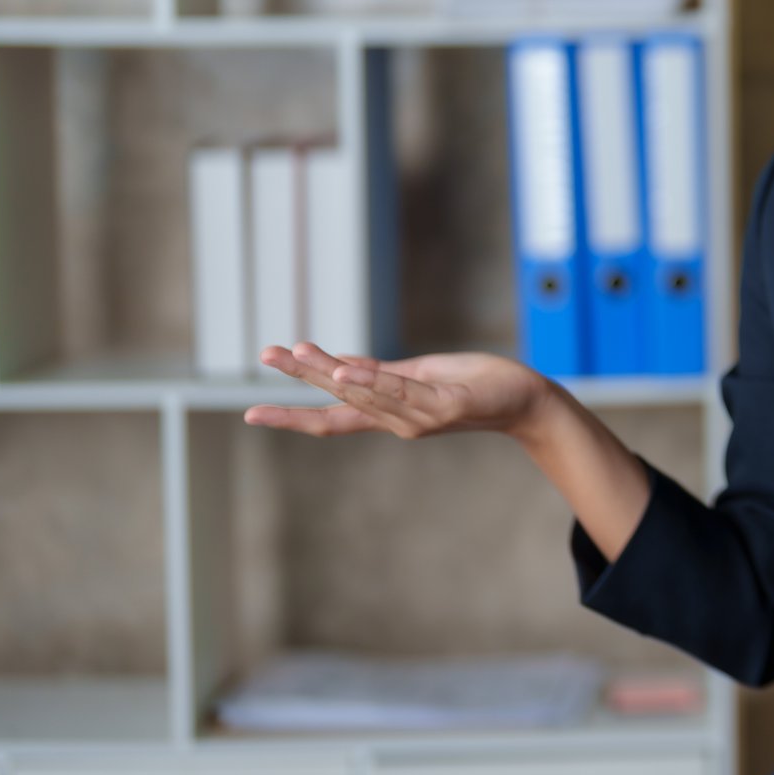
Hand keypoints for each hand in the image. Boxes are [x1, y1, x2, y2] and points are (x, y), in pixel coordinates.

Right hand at [245, 342, 562, 441]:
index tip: (250, 414)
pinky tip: (345, 372)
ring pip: (365, 392)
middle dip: (301, 377)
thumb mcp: (418, 376)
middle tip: (265, 354)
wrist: (524, 398)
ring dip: (329, 371)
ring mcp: (420, 417)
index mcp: (389, 413)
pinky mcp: (446, 407)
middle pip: (340, 399)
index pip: (332, 416)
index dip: (292, 415)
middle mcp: (398, 422)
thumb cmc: (473, 385)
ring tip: (298, 352)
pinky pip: (402, 392)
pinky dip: (372, 382)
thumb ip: (380, 375)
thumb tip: (338, 367)